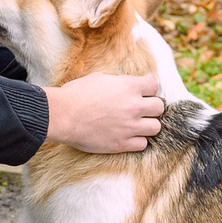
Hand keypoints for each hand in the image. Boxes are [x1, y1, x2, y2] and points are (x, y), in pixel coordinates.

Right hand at [45, 72, 164, 153]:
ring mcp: (130, 126)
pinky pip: (143, 144)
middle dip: (151, 107)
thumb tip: (127, 86)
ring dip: (147, 125)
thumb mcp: (100, 78)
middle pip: (159, 107)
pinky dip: (137, 141)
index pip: (154, 86)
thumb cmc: (76, 94)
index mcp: (129, 86)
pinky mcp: (122, 144)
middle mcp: (134, 106)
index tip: (142, 93)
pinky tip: (128, 136)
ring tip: (136, 124)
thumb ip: (119, 83)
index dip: (148, 89)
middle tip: (140, 109)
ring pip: (156, 127)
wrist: (62, 115)